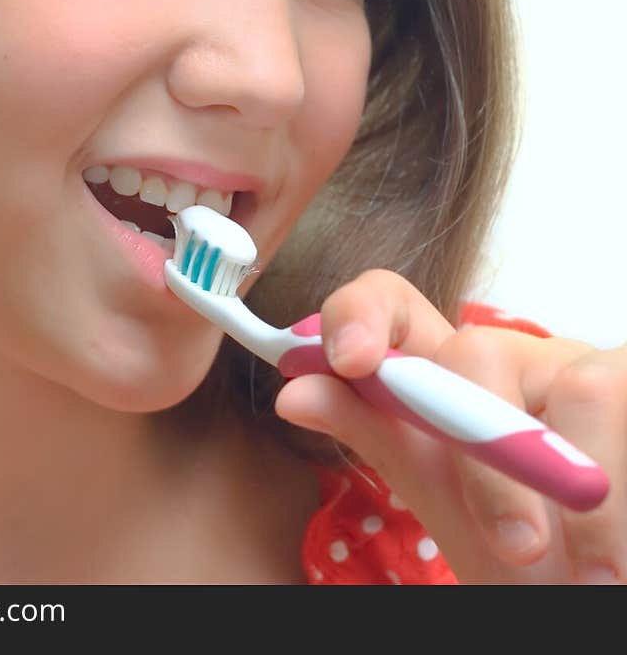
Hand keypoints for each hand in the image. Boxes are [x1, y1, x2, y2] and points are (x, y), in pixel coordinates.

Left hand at [274, 270, 625, 583]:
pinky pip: (625, 403)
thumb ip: (378, 437)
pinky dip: (623, 504)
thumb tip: (293, 392)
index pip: (392, 303)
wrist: (591, 583)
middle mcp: (515, 354)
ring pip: (580, 388)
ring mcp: (584, 367)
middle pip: (480, 353)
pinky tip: (616, 556)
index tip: (348, 358)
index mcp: (449, 373)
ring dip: (587, 504)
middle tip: (517, 548)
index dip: (362, 311)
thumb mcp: (441, 494)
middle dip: (493, 465)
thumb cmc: (518, 546)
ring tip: (594, 581)